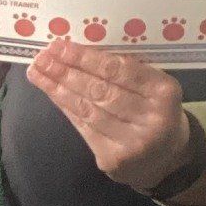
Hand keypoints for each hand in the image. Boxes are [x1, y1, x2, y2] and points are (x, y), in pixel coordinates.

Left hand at [25, 37, 191, 189]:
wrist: (167, 158)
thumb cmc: (156, 111)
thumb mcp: (154, 87)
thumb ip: (126, 72)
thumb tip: (78, 51)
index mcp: (164, 91)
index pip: (119, 70)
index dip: (86, 58)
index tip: (59, 46)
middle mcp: (151, 118)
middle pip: (100, 90)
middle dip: (66, 71)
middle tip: (42, 57)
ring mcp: (132, 142)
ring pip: (88, 109)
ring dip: (58, 88)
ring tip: (38, 72)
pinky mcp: (113, 158)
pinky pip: (83, 127)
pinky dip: (65, 107)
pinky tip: (51, 92)